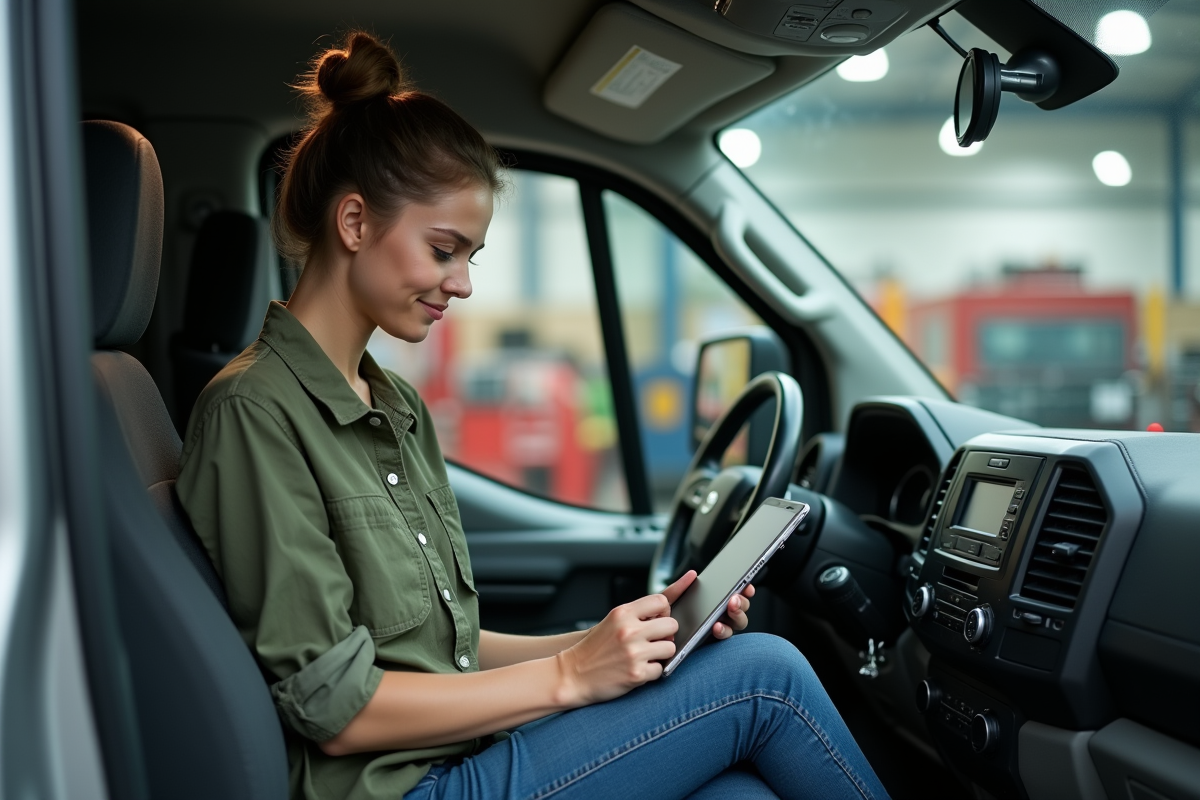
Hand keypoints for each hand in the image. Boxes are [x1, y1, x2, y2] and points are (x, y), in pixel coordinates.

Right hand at [556, 579, 686, 706]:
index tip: (657, 620)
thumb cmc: (594, 648)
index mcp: (623, 613)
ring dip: (661, 654)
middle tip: (653, 641)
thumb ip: (638, 614)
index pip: (661, 601)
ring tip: (645, 656)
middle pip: (672, 625)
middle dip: (666, 634)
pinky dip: (651, 672)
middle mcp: (629, 631)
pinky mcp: (636, 674)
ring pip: (670, 648)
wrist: (572, 674)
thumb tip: (669, 608)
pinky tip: (637, 670)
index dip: (664, 611)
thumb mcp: (613, 621)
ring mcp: (633, 653)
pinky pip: (660, 670)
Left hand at [661, 569, 753, 639]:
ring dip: (736, 615)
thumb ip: (678, 588)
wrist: (654, 639)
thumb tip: (692, 574)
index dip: (745, 589)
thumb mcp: (667, 601)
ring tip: (728, 609)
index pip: (735, 593)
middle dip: (742, 602)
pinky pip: (724, 637)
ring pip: (737, 623)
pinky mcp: (712, 643)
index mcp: (713, 602)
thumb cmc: (661, 620)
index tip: (747, 585)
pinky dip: (723, 630)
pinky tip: (716, 626)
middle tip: (733, 599)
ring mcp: (718, 629)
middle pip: (740, 608)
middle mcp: (719, 615)